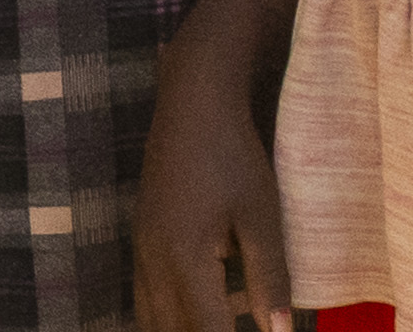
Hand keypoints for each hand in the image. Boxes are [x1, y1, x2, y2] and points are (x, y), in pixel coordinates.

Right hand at [132, 58, 292, 331]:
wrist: (192, 103)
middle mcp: (154, 261)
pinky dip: (167, 318)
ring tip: (216, 323)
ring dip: (180, 330)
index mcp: (185, 259)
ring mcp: (143, 250)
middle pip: (169, 331)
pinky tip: (195, 315)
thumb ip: (269, 278)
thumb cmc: (234, 155)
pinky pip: (146, 296)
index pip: (208, 331)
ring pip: (150, 318)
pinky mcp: (143, 238)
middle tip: (232, 327)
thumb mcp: (262, 216)